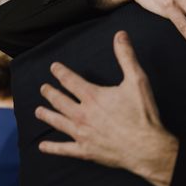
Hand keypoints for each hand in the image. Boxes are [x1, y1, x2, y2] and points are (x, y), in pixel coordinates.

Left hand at [35, 31, 177, 185]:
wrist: (146, 147)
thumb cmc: (143, 113)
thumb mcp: (137, 80)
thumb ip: (126, 56)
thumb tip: (120, 34)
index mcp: (93, 96)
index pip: (71, 81)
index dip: (61, 72)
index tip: (53, 67)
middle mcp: (83, 114)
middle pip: (60, 101)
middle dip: (50, 93)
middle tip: (43, 88)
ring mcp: (82, 134)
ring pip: (59, 122)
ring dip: (47, 115)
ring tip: (38, 111)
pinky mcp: (86, 151)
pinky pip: (64, 149)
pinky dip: (53, 148)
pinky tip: (43, 147)